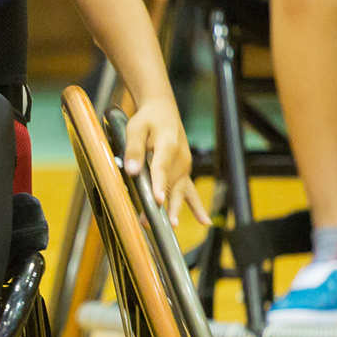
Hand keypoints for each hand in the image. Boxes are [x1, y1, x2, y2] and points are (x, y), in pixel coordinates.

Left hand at [122, 95, 206, 225]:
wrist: (162, 110)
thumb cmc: (147, 119)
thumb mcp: (136, 128)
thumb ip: (133, 149)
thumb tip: (131, 171)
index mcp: (168, 145)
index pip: (161, 168)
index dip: (159, 185)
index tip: (157, 200)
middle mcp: (180, 158)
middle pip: (171, 185)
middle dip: (163, 205)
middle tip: (153, 222)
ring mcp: (184, 167)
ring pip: (180, 191)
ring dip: (175, 209)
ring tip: (170, 226)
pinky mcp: (184, 172)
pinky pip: (190, 192)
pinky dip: (197, 207)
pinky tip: (204, 222)